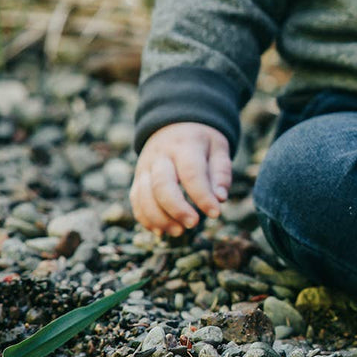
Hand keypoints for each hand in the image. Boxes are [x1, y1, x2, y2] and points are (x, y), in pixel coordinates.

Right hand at [130, 122, 231, 237]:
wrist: (174, 124)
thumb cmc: (201, 141)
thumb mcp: (218, 148)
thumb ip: (221, 172)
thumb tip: (220, 198)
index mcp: (185, 145)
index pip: (191, 173)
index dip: (203, 196)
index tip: (216, 213)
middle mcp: (160, 156)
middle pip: (161, 185)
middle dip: (176, 209)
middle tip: (193, 224)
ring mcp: (145, 167)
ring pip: (144, 195)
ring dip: (159, 218)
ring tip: (179, 232)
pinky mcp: (138, 178)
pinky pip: (136, 200)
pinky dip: (146, 218)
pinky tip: (161, 231)